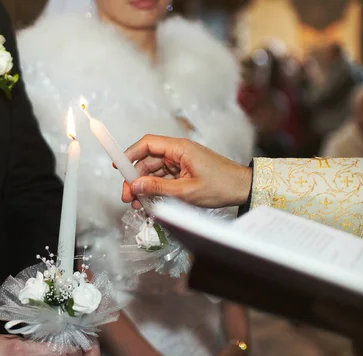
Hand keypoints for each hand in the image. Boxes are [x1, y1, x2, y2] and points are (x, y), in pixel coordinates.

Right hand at [121, 135, 251, 208]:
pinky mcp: (183, 172)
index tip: (119, 167)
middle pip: (147, 161)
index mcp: (180, 148)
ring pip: (154, 172)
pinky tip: (150, 202)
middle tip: (128, 196)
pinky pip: (163, 179)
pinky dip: (155, 189)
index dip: (130, 153)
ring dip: (144, 187)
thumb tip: (135, 186)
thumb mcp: (187, 191)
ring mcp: (181, 162)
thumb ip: (158, 188)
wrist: (243, 189)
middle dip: (135, 178)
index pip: (148, 144)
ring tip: (138, 204)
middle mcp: (178, 152)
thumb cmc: (222, 185)